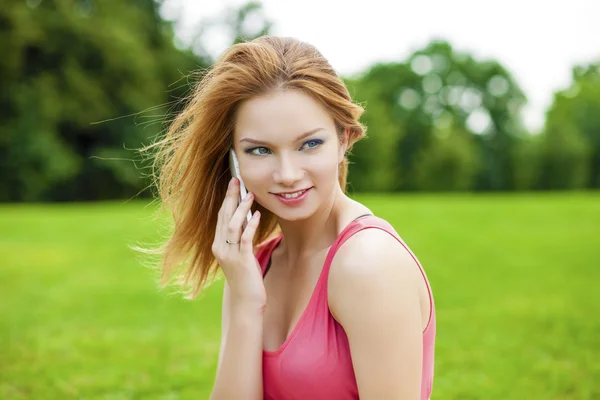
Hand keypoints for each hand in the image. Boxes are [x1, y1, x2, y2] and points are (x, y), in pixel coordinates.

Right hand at [211, 177, 265, 308]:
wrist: (246, 302)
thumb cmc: (246, 278)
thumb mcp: (241, 255)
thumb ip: (241, 239)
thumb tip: (248, 220)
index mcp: (218, 245)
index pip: (221, 217)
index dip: (227, 199)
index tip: (233, 184)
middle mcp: (220, 248)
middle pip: (224, 216)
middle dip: (231, 197)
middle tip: (237, 179)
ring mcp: (229, 255)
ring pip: (232, 225)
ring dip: (241, 208)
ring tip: (250, 194)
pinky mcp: (241, 261)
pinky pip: (244, 238)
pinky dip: (250, 225)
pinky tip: (256, 215)